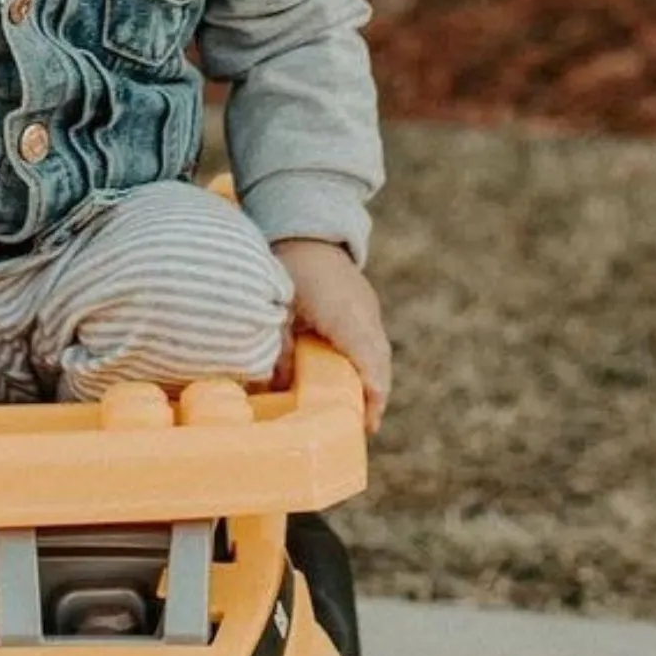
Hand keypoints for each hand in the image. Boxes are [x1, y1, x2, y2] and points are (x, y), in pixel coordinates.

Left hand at [270, 239, 390, 434]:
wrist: (305, 229)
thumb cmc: (287, 267)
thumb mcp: (278, 307)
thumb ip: (279, 347)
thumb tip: (275, 387)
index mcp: (347, 317)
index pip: (369, 365)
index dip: (370, 397)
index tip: (366, 424)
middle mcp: (365, 315)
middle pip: (379, 364)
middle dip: (374, 397)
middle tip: (363, 426)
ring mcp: (368, 309)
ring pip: (379, 354)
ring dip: (372, 380)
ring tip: (360, 409)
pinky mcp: (365, 305)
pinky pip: (372, 341)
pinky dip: (367, 363)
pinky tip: (351, 376)